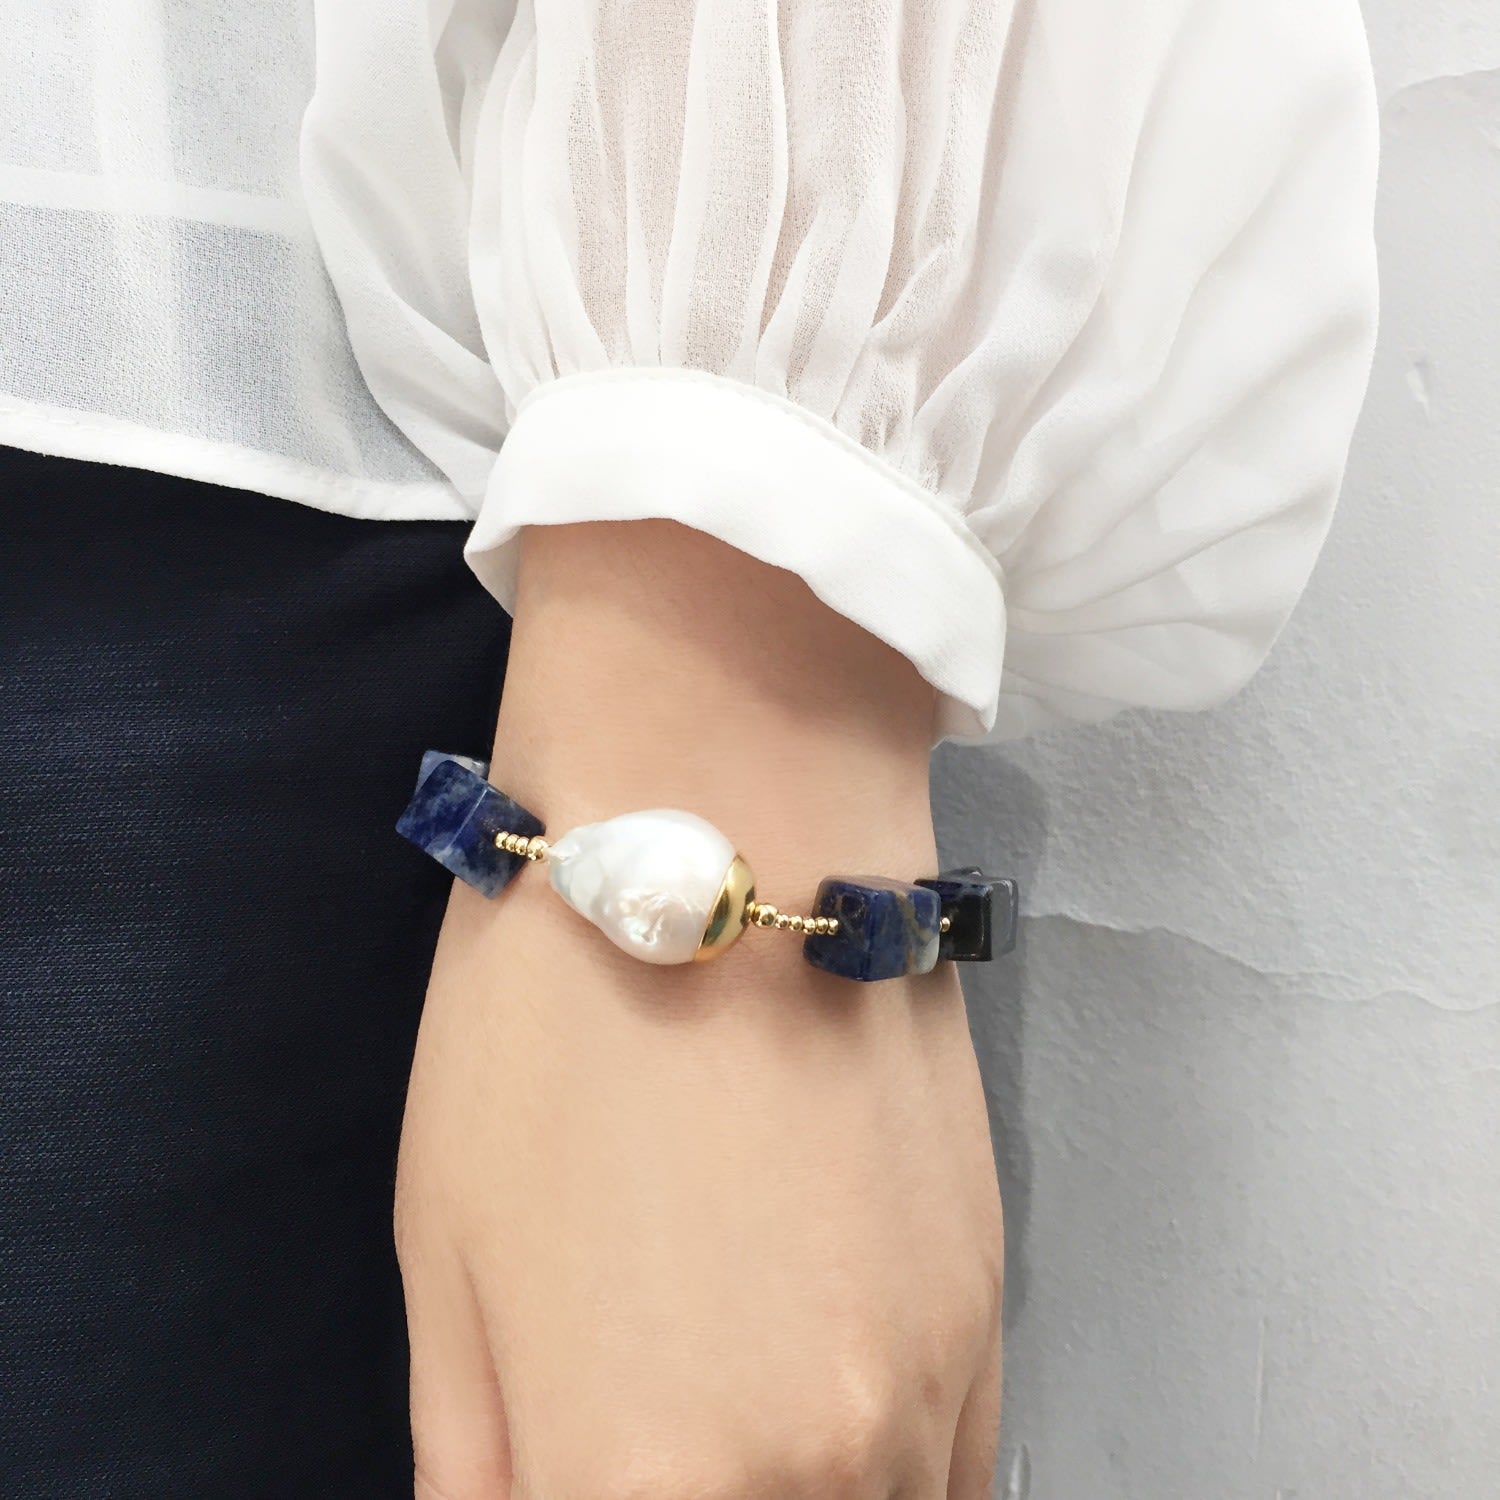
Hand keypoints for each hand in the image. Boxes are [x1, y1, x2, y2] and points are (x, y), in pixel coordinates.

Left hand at [395, 520, 1003, 1497]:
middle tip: (643, 1425)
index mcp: (648, 1478)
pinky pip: (952, 1471)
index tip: (574, 1457)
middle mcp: (821, 1476)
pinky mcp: (994, 1308)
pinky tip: (817, 1395)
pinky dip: (878, 1476)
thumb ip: (479, 1462)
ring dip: (797, 1499)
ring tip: (721, 1407)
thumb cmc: (549, 1020)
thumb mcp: (447, 1259)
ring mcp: (933, 1396)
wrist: (739, 827)